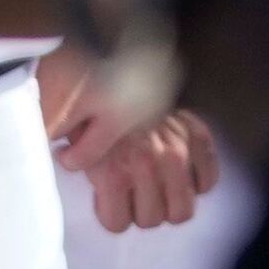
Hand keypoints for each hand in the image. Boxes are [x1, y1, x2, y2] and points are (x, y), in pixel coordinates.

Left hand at [44, 60, 217, 230]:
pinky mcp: (193, 131)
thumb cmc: (84, 84)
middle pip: (154, 219)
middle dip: (138, 209)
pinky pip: (208, 172)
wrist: (116, 45)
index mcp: (112, 168)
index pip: (117, 223)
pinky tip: (184, 174)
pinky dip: (200, 178)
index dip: (107, 211)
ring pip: (183, 208)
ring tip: (155, 187)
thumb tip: (67, 162)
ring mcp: (175, 148)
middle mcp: (148, 164)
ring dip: (169, 202)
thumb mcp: (59, 118)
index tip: (102, 191)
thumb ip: (67, 148)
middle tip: (129, 190)